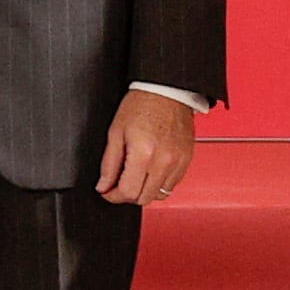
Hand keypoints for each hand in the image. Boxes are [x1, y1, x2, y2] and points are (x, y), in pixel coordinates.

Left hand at [98, 90, 197, 204]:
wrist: (167, 90)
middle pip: (144, 199)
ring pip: (160, 195)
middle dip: (128, 194)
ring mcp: (178, 162)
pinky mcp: (187, 160)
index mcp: (144, 153)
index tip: (108, 191)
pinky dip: (160, 183)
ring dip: (145, 190)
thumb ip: (109, 163)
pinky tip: (152, 169)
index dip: (113, 195)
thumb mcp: (116, 131)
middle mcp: (164, 161)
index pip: (128, 192)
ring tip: (137, 174)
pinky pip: (173, 184)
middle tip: (120, 182)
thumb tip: (103, 185)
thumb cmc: (142, 104)